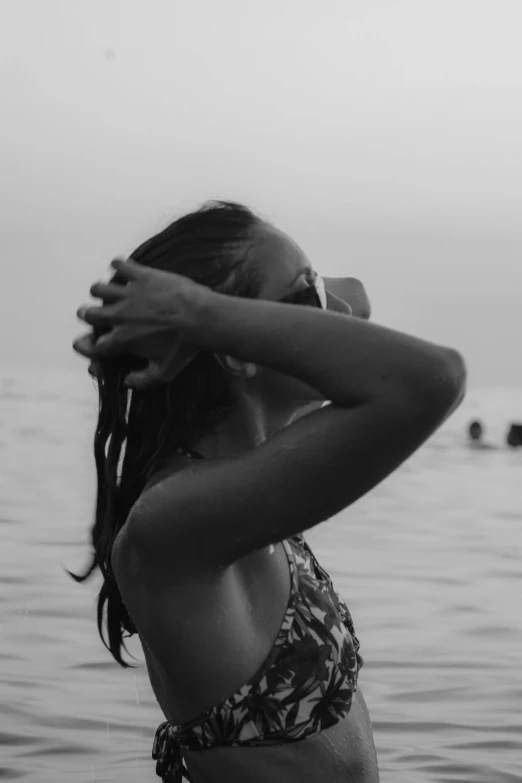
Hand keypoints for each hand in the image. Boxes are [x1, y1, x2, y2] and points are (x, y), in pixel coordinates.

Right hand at [74, 257, 208, 387]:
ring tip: (107, 291)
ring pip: (99, 288)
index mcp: (121, 340)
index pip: (91, 345)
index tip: (90, 343)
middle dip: (88, 314)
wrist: (200, 319)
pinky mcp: (141, 276)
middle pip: (88, 313)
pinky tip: (122, 268)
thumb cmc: (183, 347)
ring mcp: (128, 294)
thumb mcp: (164, 372)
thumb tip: (127, 382)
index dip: (87, 345)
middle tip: (93, 312)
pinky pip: (120, 266)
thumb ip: (142, 380)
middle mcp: (118, 316)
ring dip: (100, 291)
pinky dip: (118, 266)